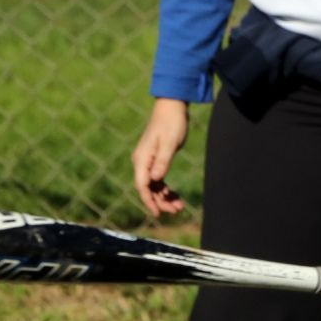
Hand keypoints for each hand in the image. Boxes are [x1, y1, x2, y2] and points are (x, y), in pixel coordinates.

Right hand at [131, 98, 187, 217]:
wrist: (172, 107)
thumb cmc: (171, 123)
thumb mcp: (169, 143)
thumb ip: (162, 161)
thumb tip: (156, 178)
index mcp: (142, 158)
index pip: (142, 185)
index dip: (149, 201)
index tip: (157, 214)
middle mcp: (141, 161)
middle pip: (148, 188)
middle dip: (160, 201)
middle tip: (176, 210)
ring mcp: (147, 161)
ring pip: (153, 186)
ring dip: (164, 197)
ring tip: (179, 206)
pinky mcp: (155, 160)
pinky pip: (158, 179)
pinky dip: (166, 189)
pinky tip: (175, 196)